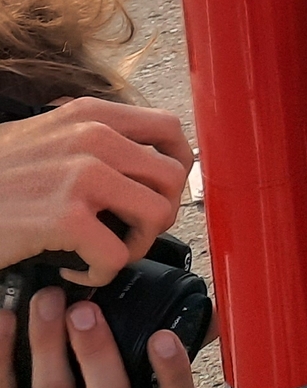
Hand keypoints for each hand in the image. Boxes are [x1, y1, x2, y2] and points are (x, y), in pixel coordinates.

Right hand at [0, 101, 192, 283]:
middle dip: (156, 215)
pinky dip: (99, 273)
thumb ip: (94, 139)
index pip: (171, 130)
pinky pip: (116, 255)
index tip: (161, 192)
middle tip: (125, 233)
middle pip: (172, 178)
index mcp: (92, 114)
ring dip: (134, 245)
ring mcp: (80, 175)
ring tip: (103, 252)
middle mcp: (93, 137)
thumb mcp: (46, 137)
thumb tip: (147, 159)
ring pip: (156, 216)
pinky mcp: (64, 217)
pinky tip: (72, 269)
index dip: (179, 167)